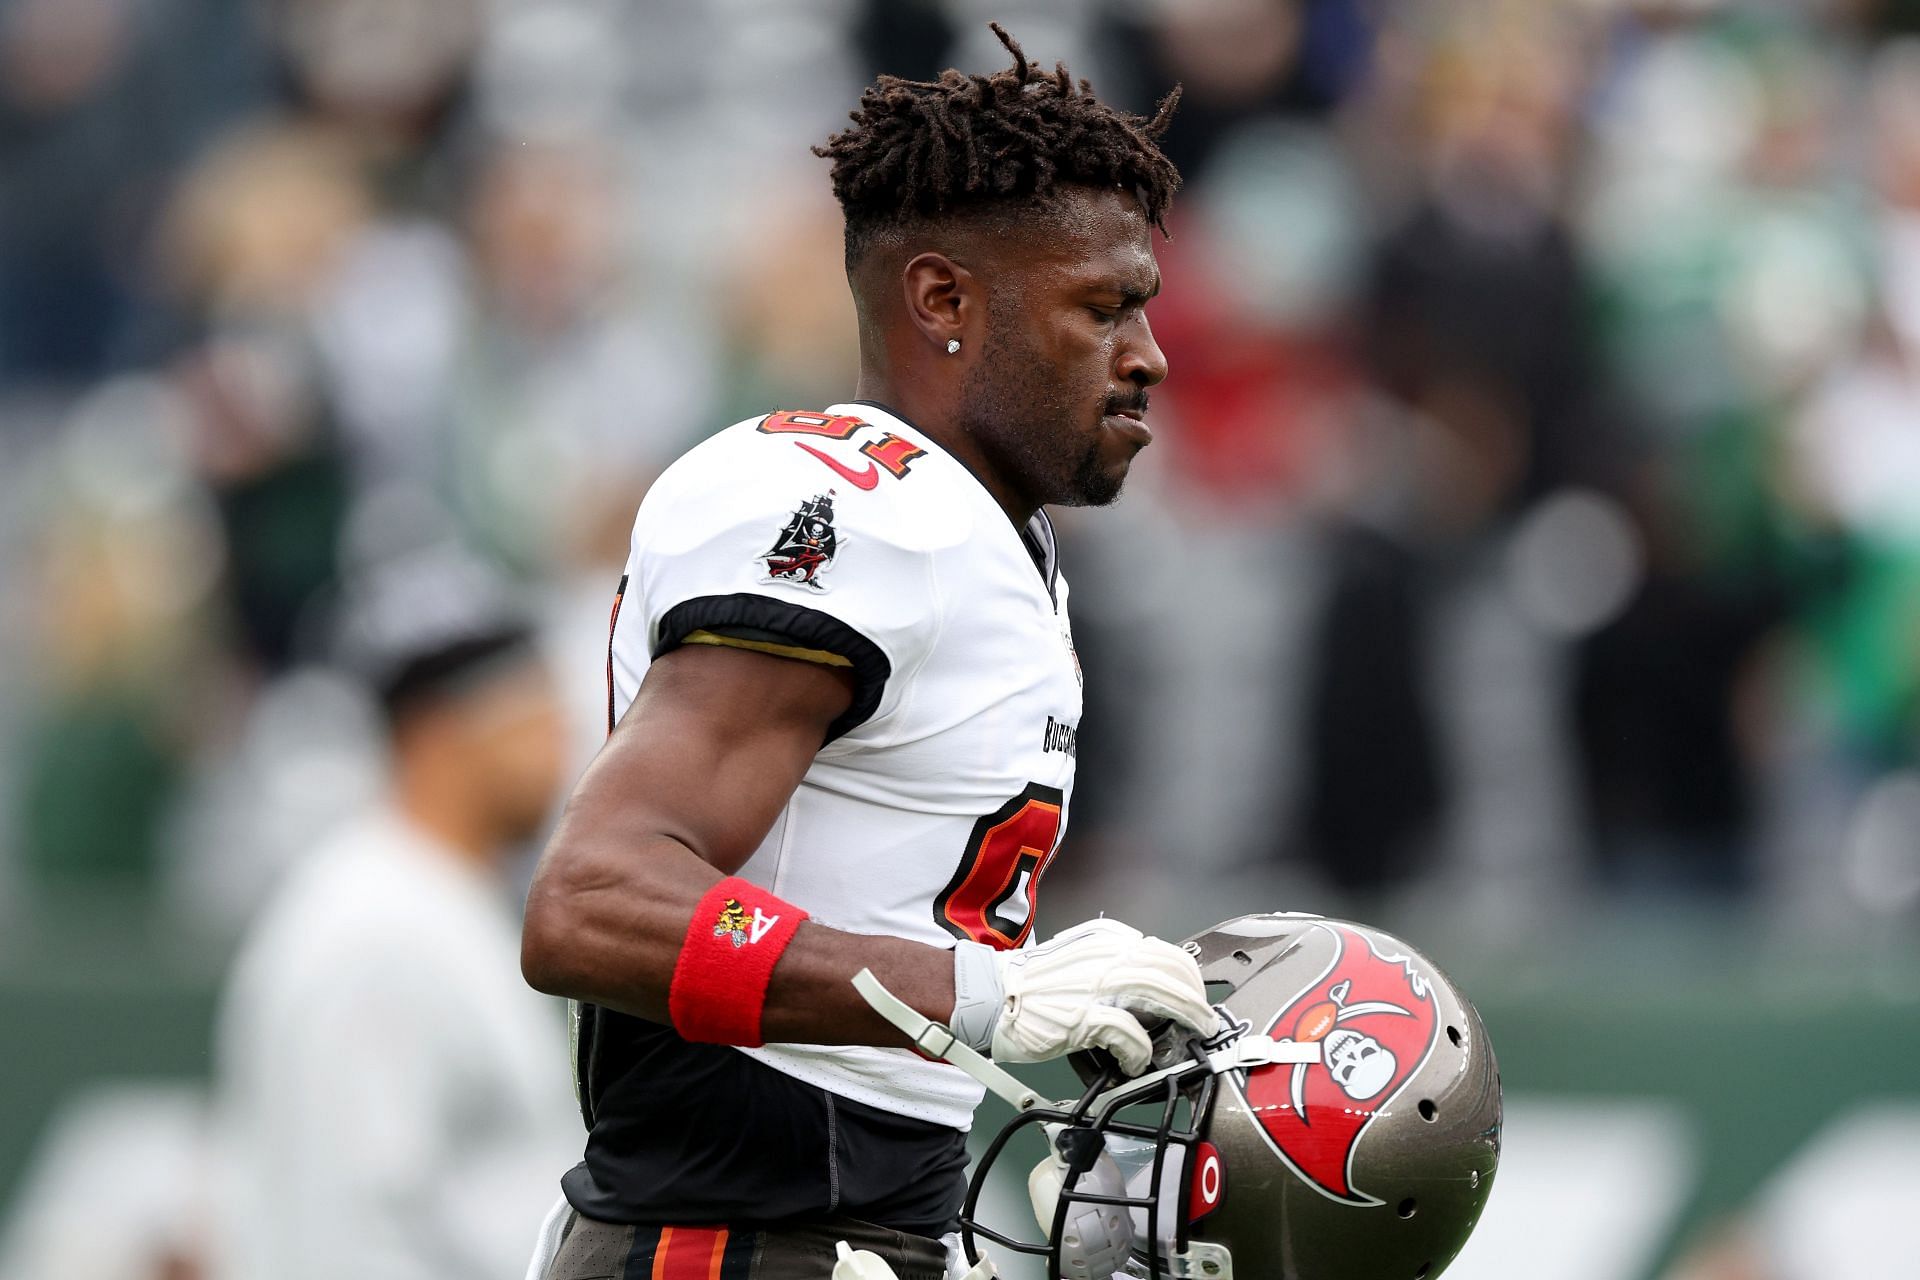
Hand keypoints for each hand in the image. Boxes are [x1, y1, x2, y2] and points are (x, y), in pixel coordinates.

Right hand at [952, 919, 1214, 1075]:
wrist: (991, 997)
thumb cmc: (1030, 985)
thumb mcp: (1077, 960)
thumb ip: (1110, 968)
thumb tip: (1144, 994)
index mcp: (1105, 939)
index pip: (1161, 951)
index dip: (1186, 975)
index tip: (1194, 993)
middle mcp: (1106, 955)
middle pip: (1170, 969)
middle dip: (1196, 996)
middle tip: (1204, 1019)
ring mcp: (1097, 985)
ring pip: (1161, 993)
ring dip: (1186, 1016)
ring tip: (1194, 1035)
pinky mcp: (1085, 1017)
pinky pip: (1130, 1035)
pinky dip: (1140, 1051)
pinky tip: (1137, 1062)